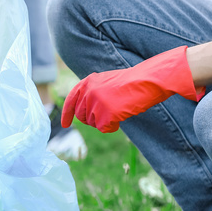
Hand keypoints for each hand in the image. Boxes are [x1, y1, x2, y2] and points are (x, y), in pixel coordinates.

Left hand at [62, 46, 204, 132]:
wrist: (146, 81)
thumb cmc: (131, 82)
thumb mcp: (106, 82)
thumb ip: (92, 93)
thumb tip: (82, 113)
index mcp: (87, 83)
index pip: (71, 100)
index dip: (67, 114)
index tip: (64, 125)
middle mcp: (88, 92)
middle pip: (81, 116)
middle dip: (92, 120)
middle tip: (108, 115)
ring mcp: (96, 103)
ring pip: (93, 123)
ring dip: (105, 122)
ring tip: (118, 110)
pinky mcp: (105, 114)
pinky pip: (104, 128)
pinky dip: (112, 127)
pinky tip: (121, 117)